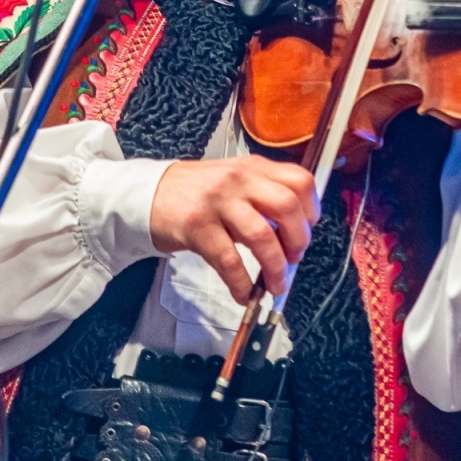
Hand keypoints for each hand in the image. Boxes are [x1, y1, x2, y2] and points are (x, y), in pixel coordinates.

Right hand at [148, 155, 320, 301]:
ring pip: (262, 236)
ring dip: (275, 268)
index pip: (299, 181)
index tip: (308, 230)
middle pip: (287, 207)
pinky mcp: (197, 227)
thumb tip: (295, 230)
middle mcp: (238, 180)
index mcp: (253, 167)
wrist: (149, 194)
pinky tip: (244, 293)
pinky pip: (229, 261)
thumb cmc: (196, 191)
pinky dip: (241, 283)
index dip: (311, 210)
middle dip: (298, 240)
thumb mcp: (235, 180)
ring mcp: (217, 202)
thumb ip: (263, 195)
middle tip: (294, 258)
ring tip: (275, 284)